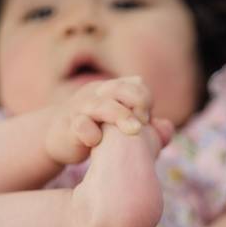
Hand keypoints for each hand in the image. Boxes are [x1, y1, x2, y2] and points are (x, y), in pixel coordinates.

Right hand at [45, 76, 173, 163]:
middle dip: (137, 102)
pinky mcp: (68, 128)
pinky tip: (96, 140)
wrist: (57, 138)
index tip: (146, 121)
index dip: (145, 100)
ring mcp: (80, 110)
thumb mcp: (121, 127)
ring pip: (99, 105)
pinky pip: (79, 125)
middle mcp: (96, 95)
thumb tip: (167, 127)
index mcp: (110, 91)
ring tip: (134, 130)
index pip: (135, 86)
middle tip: (143, 124)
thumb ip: (148, 130)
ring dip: (119, 115)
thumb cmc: (96, 132)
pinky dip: (88, 131)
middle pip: (119, 89)